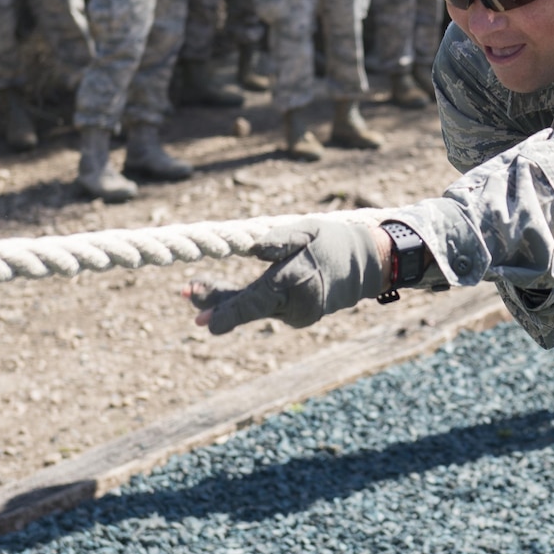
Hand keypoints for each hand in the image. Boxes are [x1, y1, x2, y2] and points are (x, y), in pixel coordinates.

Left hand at [184, 220, 389, 333]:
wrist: (369, 265)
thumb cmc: (334, 241)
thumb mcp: (308, 230)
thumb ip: (279, 241)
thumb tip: (253, 249)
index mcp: (295, 280)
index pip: (255, 300)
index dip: (227, 310)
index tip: (203, 323)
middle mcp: (296, 305)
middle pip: (248, 307)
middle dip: (216, 304)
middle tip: (184, 295)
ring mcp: (298, 315)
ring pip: (255, 309)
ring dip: (230, 301)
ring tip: (196, 290)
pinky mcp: (299, 318)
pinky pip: (268, 309)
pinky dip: (252, 301)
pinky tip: (234, 294)